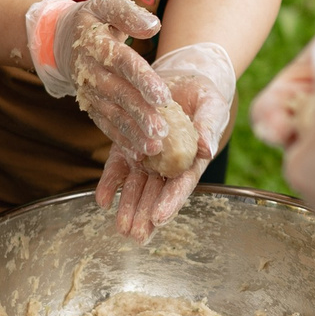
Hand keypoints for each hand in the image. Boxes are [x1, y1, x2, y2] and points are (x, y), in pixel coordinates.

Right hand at [26, 0, 175, 157]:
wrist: (59, 39)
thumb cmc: (92, 20)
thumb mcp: (105, 6)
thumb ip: (128, 13)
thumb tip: (154, 25)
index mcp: (96, 43)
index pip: (122, 62)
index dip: (142, 79)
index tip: (163, 96)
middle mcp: (90, 70)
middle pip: (117, 93)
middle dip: (139, 113)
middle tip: (161, 130)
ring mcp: (88, 90)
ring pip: (111, 113)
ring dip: (132, 132)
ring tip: (153, 147)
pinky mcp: (90, 104)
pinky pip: (104, 123)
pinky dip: (120, 139)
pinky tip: (138, 154)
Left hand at [98, 43, 235, 237]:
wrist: (182, 79)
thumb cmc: (204, 96)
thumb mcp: (211, 107)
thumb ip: (208, 126)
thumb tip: (207, 148)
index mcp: (191, 159)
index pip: (180, 185)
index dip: (171, 202)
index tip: (160, 218)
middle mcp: (167, 164)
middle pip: (156, 193)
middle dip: (145, 215)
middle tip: (135, 236)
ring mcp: (146, 156)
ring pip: (136, 186)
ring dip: (128, 207)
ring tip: (120, 229)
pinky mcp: (128, 144)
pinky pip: (118, 167)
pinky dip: (110, 184)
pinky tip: (102, 201)